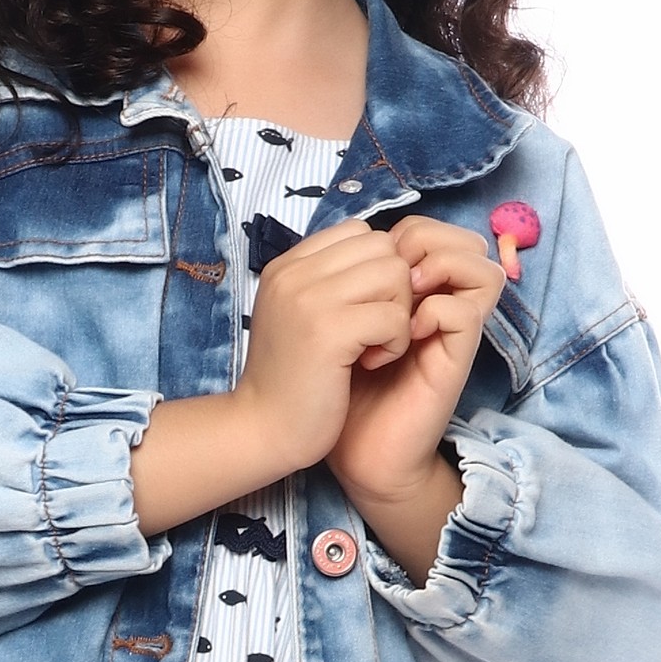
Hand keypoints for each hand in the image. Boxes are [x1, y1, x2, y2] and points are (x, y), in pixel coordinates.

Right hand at [128, 218, 414, 538]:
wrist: (262, 430)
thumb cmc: (289, 379)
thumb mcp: (298, 315)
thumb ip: (328, 282)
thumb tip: (384, 255)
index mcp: (287, 265)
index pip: (359, 232)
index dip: (377, 268)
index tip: (364, 309)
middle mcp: (294, 273)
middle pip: (382, 247)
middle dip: (394, 289)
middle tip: (375, 330)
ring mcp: (309, 299)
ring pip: (395, 275)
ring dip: (398, 314)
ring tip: (374, 346)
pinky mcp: (329, 332)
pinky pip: (394, 316)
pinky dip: (395, 343)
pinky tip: (371, 363)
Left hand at [330, 215, 501, 534]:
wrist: (351, 453)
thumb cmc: (338, 390)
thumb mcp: (332, 324)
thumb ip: (347, 284)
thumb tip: (352, 243)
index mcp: (411, 293)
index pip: (429, 229)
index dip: (398, 232)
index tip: (357, 267)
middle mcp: (440, 306)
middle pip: (462, 238)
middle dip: (423, 241)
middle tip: (387, 275)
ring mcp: (451, 333)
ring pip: (480, 266)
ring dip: (438, 269)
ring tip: (400, 298)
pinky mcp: (454, 362)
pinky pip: (465, 312)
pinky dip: (432, 313)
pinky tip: (397, 339)